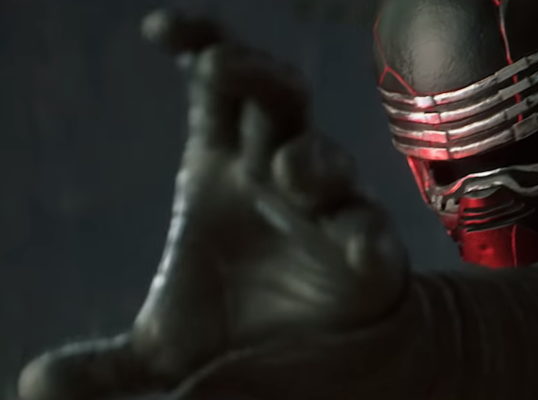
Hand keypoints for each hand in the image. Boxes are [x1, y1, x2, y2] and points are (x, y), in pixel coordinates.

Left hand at [18, 10, 407, 399]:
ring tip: (291, 174)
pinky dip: (363, 235)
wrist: (320, 368)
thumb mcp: (168, 353)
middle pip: (275, 97)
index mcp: (224, 174)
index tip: (160, 30)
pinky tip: (356, 249)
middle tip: (223, 67)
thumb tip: (32, 384)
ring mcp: (327, 212)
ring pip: (324, 157)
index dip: (199, 43)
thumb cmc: (243, 337)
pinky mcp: (367, 253)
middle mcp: (276, 179)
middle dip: (254, 73)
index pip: (217, 88)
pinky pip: (368, 231)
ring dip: (310, 156)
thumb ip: (108, 367)